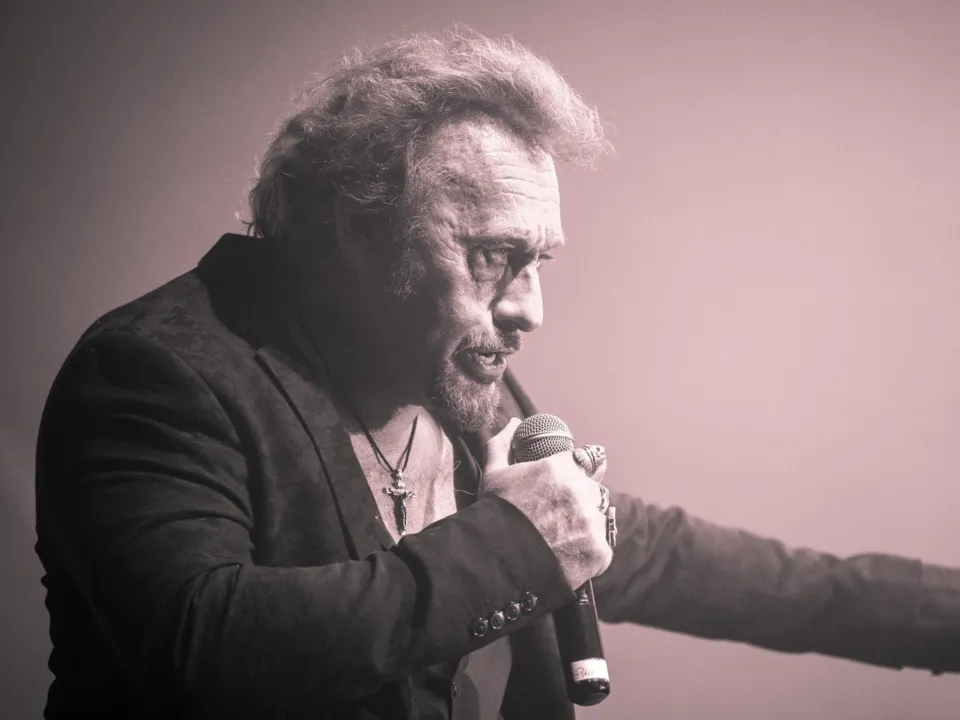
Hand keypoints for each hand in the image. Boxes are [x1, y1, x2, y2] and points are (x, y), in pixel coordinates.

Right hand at [480, 418, 612, 590]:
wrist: (496, 561)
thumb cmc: (493, 513)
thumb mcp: (493, 473)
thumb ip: (504, 443)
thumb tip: (515, 423)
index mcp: (560, 467)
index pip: (581, 462)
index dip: (572, 473)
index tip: (561, 486)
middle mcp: (581, 490)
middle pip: (592, 488)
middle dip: (579, 498)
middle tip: (557, 515)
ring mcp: (593, 521)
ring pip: (598, 516)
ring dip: (586, 522)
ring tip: (562, 536)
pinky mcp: (600, 551)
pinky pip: (601, 545)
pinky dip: (588, 550)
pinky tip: (567, 554)